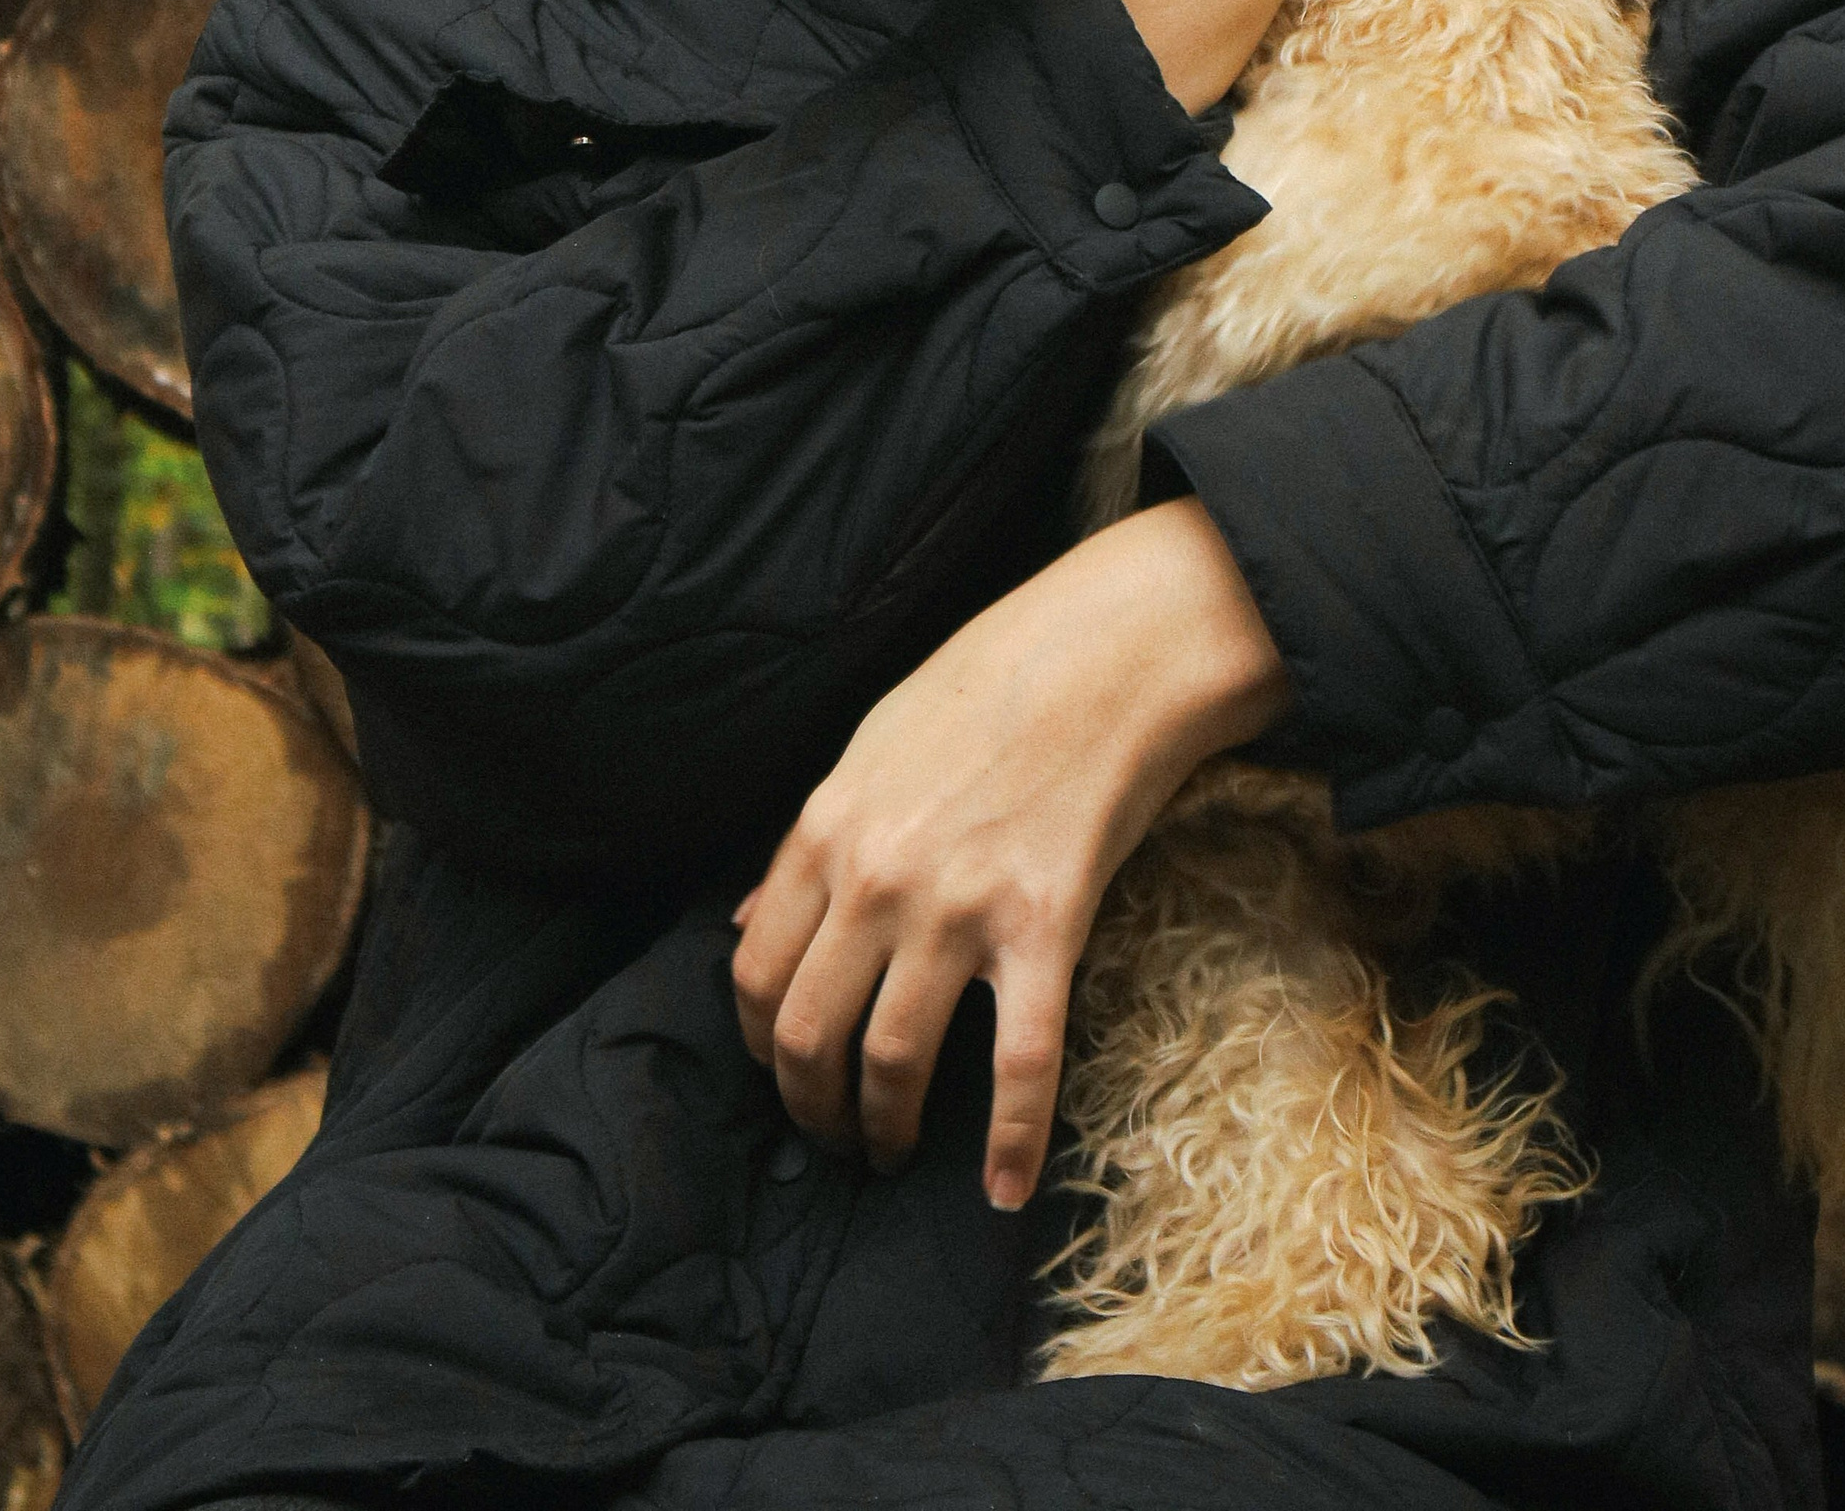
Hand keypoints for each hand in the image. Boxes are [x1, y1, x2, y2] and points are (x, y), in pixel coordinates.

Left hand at [730, 500, 1287, 1209]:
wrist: (1102, 656)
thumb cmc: (985, 689)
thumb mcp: (866, 747)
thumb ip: (805, 842)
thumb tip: (742, 922)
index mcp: (825, 830)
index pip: (755, 971)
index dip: (758, 1045)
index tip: (781, 1073)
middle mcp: (877, 878)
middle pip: (808, 1033)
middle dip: (811, 1105)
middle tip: (833, 1135)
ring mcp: (958, 908)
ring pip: (894, 1060)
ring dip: (885, 1127)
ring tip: (893, 1150)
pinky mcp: (1044, 929)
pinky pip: (1020, 1063)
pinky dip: (1010, 1141)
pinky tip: (1003, 1189)